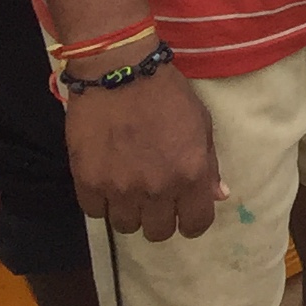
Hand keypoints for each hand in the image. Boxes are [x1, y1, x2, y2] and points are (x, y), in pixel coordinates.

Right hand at [67, 66, 226, 241]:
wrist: (120, 73)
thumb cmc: (168, 95)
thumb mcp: (201, 125)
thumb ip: (209, 165)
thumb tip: (218, 196)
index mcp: (190, 174)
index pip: (196, 224)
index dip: (193, 222)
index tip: (186, 213)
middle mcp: (157, 189)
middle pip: (158, 232)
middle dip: (160, 219)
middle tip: (155, 199)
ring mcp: (120, 188)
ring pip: (125, 226)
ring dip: (130, 211)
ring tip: (129, 189)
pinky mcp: (87, 182)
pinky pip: (95, 212)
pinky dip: (101, 202)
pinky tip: (107, 182)